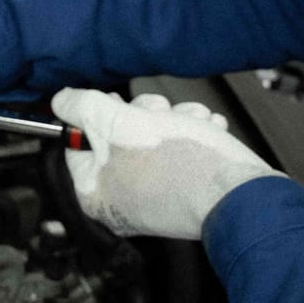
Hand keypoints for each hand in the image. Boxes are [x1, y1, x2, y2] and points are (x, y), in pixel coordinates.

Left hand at [51, 89, 280, 239]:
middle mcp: (123, 201)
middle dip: (146, 114)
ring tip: (192, 123)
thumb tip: (62, 101)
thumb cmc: (181, 167)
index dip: (95, 114)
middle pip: (119, 137)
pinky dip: (195, 135)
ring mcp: (156, 198)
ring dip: (176, 119)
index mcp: (96, 193)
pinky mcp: (186, 190)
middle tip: (158, 115)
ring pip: (154, 138)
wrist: (241, 193)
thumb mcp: (118, 122)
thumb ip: (83, 107)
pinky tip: (207, 133)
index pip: (78, 143)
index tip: (111, 102)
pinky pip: (181, 152)